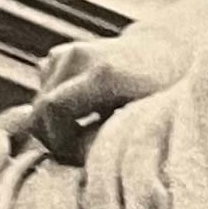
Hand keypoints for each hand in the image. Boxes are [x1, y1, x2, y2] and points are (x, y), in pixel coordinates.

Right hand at [1, 31, 177, 159]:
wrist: (168, 50)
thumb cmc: (164, 93)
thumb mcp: (145, 119)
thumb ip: (106, 138)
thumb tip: (72, 158)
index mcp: (103, 74)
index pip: (53, 109)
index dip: (56, 139)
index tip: (75, 156)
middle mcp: (80, 57)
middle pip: (40, 107)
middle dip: (52, 137)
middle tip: (77, 154)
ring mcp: (68, 53)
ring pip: (38, 102)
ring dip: (52, 123)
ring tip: (81, 136)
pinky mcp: (60, 55)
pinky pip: (42, 91)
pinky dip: (53, 107)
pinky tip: (79, 116)